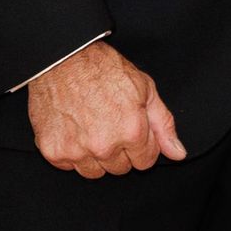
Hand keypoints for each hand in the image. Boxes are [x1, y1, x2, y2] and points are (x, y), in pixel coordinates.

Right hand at [26, 42, 185, 176]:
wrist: (62, 58)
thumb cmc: (102, 68)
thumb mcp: (145, 89)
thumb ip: (163, 124)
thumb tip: (177, 152)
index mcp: (131, 131)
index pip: (145, 162)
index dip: (141, 145)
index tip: (131, 130)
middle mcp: (104, 145)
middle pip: (120, 168)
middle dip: (119, 151)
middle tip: (109, 124)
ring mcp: (77, 151)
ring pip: (94, 172)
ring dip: (95, 156)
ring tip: (91, 127)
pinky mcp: (53, 151)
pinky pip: (68, 166)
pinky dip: (70, 152)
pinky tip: (74, 130)